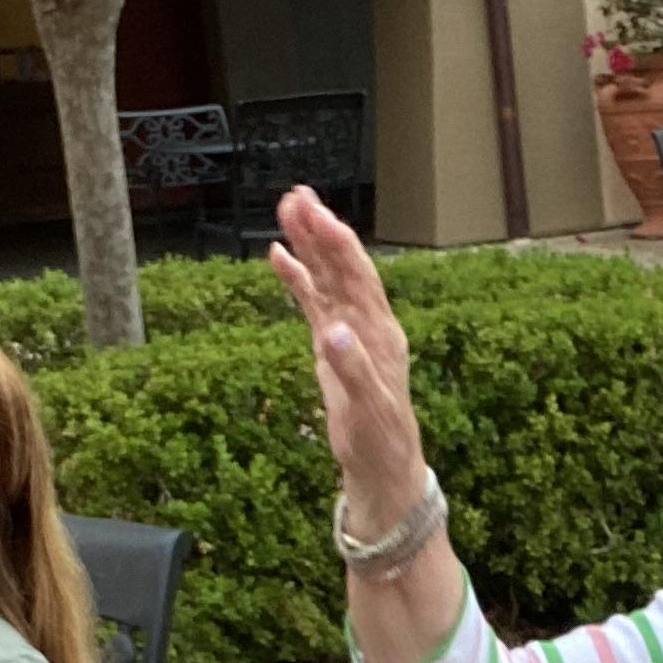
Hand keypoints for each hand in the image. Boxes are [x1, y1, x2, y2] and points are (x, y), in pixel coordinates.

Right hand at [265, 186, 431, 539]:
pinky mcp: (333, 346)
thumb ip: (351, 370)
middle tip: (296, 195)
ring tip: (286, 210)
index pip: (358, 277)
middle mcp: (367, 324)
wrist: (383, 468)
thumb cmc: (382, 442)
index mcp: (381, 334)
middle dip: (319, 231)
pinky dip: (298, 278)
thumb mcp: (369, 410)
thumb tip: (332, 332)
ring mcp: (350, 332)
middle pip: (342, 267)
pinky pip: (313, 302)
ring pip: (326, 278)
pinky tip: (279, 255)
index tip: (316, 214)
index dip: (337, 244)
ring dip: (308, 245)